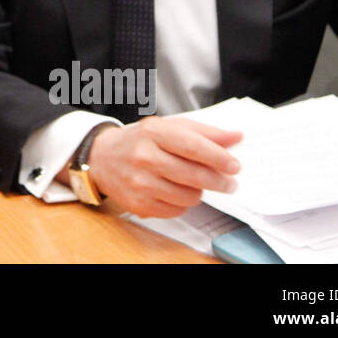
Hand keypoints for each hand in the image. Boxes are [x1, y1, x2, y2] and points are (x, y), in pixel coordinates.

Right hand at [86, 116, 242, 217]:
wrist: (101, 158)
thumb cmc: (140, 140)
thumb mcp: (168, 127)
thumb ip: (203, 132)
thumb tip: (236, 137)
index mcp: (153, 132)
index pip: (193, 146)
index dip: (218, 157)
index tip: (235, 166)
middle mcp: (144, 157)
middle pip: (194, 175)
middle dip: (219, 181)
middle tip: (229, 183)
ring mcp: (140, 183)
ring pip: (189, 197)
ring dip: (197, 192)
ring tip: (191, 183)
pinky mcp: (139, 204)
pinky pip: (176, 210)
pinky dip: (182, 203)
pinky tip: (174, 191)